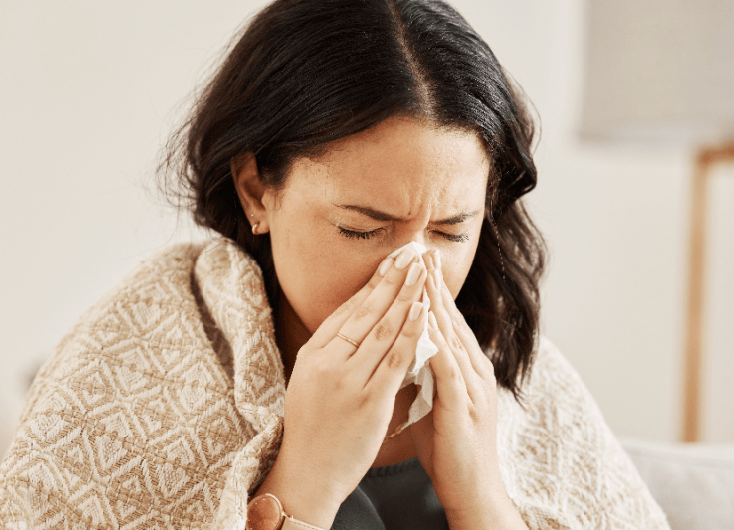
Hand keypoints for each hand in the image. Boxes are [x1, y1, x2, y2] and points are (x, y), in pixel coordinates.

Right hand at [255, 247, 428, 527]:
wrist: (307, 473)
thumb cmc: (313, 429)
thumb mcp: (311, 381)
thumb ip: (333, 352)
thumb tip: (360, 323)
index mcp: (313, 353)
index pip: (348, 309)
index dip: (374, 282)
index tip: (393, 259)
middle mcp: (328, 360)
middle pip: (366, 310)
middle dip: (392, 278)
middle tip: (412, 251)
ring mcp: (347, 379)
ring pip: (382, 328)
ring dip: (406, 296)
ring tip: (423, 270)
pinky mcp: (368, 400)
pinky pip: (395, 359)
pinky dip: (411, 332)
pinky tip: (425, 310)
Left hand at [410, 250, 507, 521]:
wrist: (471, 488)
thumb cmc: (448, 445)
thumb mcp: (431, 399)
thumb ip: (419, 371)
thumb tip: (399, 348)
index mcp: (464, 367)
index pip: (446, 320)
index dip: (431, 290)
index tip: (416, 261)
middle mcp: (473, 370)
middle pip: (451, 318)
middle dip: (434, 284)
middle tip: (422, 250)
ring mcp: (471, 386)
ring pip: (451, 336)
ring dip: (436, 303)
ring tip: (420, 274)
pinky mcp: (464, 406)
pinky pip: (448, 368)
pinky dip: (436, 342)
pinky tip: (423, 322)